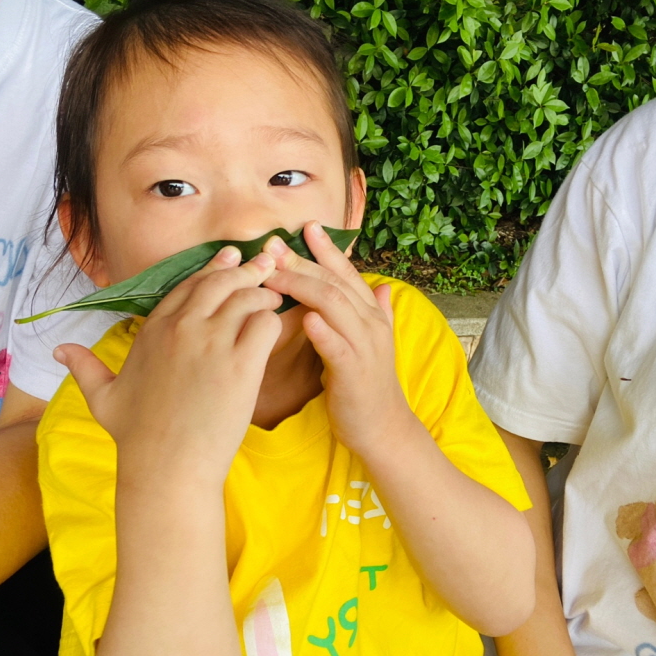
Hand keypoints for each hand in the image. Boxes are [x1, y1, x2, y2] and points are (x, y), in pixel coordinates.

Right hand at [55, 248, 282, 485]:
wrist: (166, 468)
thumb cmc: (135, 436)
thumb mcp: (102, 397)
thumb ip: (85, 367)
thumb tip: (60, 349)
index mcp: (154, 330)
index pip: (188, 285)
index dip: (211, 269)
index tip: (229, 258)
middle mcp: (182, 328)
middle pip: (220, 282)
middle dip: (245, 270)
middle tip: (264, 264)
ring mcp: (213, 344)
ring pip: (247, 297)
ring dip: (263, 293)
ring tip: (274, 297)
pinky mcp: (242, 365)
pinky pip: (265, 324)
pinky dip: (273, 321)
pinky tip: (274, 326)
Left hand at [262, 221, 411, 457]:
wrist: (382, 428)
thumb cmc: (367, 387)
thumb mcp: (372, 345)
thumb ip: (375, 314)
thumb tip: (382, 288)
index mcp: (371, 315)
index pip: (348, 273)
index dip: (327, 249)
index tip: (305, 226)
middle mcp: (371, 324)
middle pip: (334, 282)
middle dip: (303, 261)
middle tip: (273, 245)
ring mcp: (364, 347)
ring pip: (334, 305)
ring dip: (303, 286)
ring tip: (274, 274)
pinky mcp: (354, 372)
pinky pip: (337, 346)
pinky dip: (322, 330)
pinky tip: (304, 317)